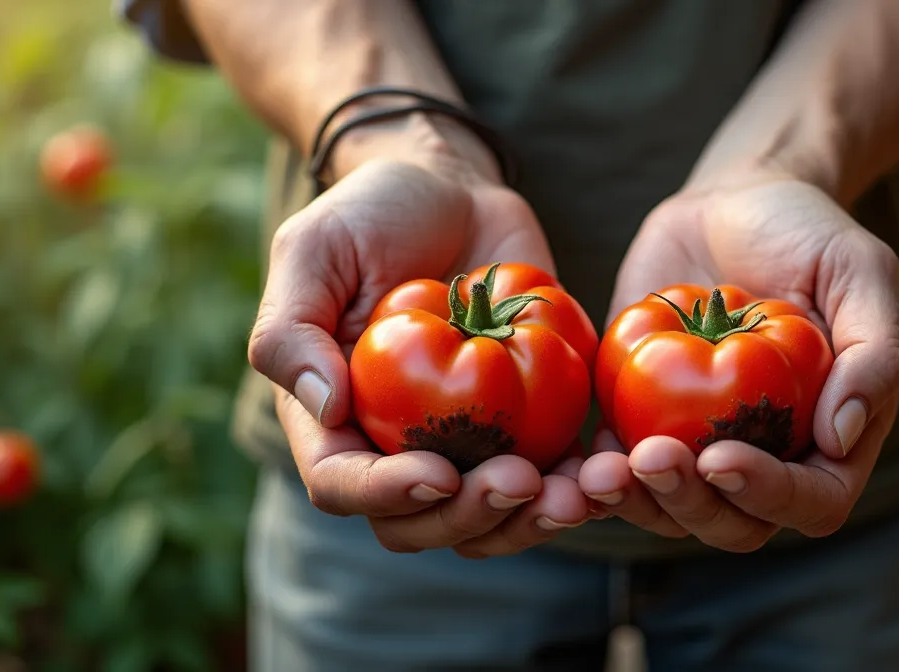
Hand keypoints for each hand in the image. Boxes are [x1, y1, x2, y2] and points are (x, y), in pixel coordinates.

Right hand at [249, 119, 589, 557]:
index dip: (387, 495)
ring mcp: (467, 442)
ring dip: (532, 521)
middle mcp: (397, 446)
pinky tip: (606, 472)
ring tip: (576, 495)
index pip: (345, 485)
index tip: (438, 473)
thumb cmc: (371, 214)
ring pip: (491, 519)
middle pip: (423, 521)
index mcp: (334, 420)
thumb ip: (292, 327)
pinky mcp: (530, 424)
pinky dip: (580, 487)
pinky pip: (553, 477)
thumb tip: (326, 408)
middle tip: (518, 482)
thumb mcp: (313, 249)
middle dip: (471, 517)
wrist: (453, 189)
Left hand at [579, 169, 898, 551]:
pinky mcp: (640, 420)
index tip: (722, 455)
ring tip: (605, 473)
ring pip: (670, 510)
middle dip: (692, 504)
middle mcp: (766, 456)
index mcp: (830, 440)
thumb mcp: (861, 272)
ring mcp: (699, 445)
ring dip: (638, 504)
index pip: (813, 502)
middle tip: (654, 458)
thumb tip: (839, 437)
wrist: (733, 202)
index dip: (770, 495)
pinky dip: (597, 478)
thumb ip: (875, 352)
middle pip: (734, 522)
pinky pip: (618, 469)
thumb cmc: (809, 233)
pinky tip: (579, 462)